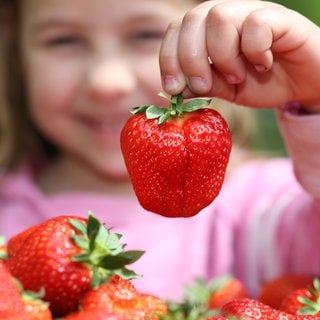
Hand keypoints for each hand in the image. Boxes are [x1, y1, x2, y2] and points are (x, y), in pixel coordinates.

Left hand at [159, 0, 319, 109]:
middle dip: (191, 60)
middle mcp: (227, 16)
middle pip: (192, 20)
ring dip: (223, 57)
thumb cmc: (261, 83)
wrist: (300, 83)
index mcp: (208, 32)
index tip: (173, 88)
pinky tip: (262, 65)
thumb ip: (203, 85)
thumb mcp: (225, 89)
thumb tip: (175, 89)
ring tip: (236, 76)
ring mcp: (252, 13)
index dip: (168, 58)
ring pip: (219, 17)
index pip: (176, 31)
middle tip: (204, 86)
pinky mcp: (278, 18)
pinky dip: (253, 51)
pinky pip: (256, 24)